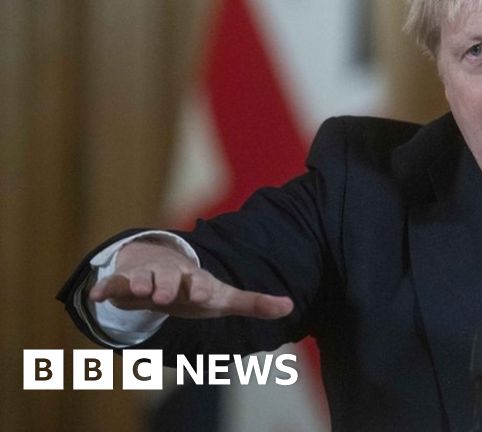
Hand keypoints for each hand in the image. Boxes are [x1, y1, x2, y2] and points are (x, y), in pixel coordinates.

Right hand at [89, 239, 293, 319]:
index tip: (200, 293)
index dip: (198, 288)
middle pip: (168, 279)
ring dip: (138, 284)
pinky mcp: (125, 283)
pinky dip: (105, 288)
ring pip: (141, 279)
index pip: (198, 283)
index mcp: (195, 280)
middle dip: (166, 286)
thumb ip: (254, 303)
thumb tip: (290, 306)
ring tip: (136, 290)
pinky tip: (96, 295)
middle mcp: (170, 276)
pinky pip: (113, 284)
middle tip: (164, 295)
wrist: (162, 270)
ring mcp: (147, 277)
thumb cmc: (197, 289)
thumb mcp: (224, 297)